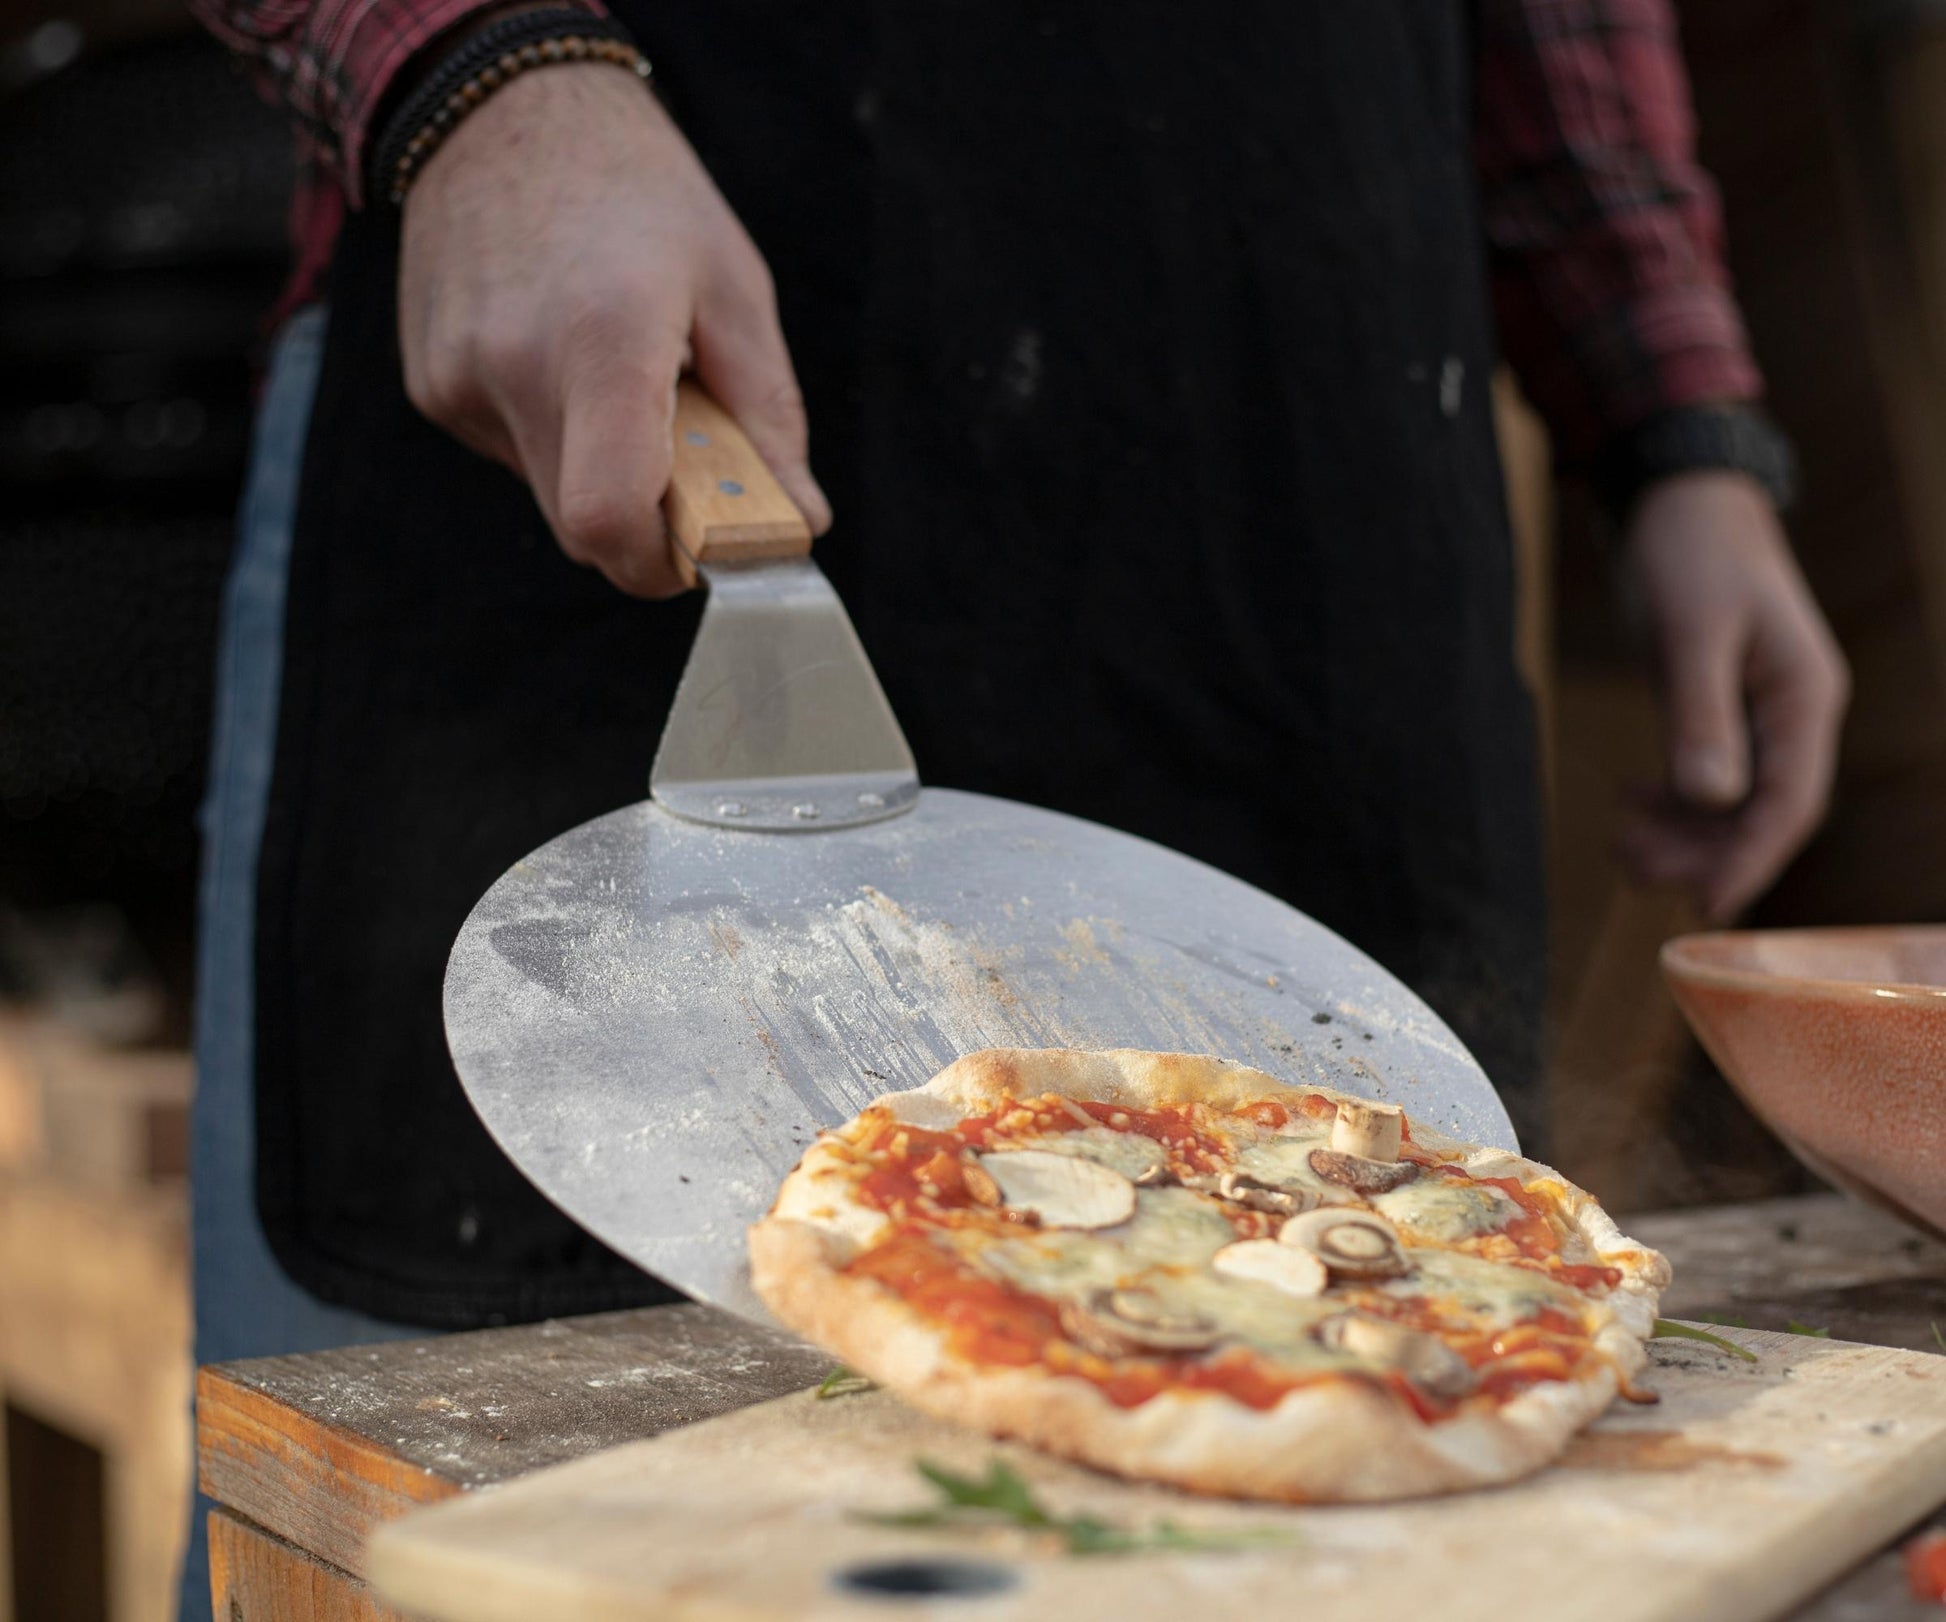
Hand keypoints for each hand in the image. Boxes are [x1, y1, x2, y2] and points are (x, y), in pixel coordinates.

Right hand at [397, 64, 829, 596]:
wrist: (507, 108)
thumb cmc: (639, 192)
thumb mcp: (734, 288)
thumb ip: (768, 418)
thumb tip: (798, 522)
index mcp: (602, 339)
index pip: (609, 519)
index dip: (663, 562)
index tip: (708, 544)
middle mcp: (515, 366)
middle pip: (584, 531)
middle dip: (648, 524)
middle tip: (688, 461)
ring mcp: (458, 379)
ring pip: (551, 496)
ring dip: (602, 471)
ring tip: (620, 376)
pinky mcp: (432, 385)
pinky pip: (513, 454)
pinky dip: (556, 434)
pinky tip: (565, 356)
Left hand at [1615, 472, 1849, 920]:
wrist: (1679, 494)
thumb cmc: (1690, 552)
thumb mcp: (1691, 634)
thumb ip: (1700, 715)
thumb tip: (1711, 800)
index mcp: (1804, 698)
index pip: (1791, 803)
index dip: (1751, 860)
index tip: (1707, 907)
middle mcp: (1793, 712)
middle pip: (1763, 813)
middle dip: (1703, 852)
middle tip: (1632, 868)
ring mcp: (1760, 709)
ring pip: (1733, 800)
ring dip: (1683, 833)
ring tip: (1622, 849)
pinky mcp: (1723, 703)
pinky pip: (1711, 773)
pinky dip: (1674, 799)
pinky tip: (1631, 802)